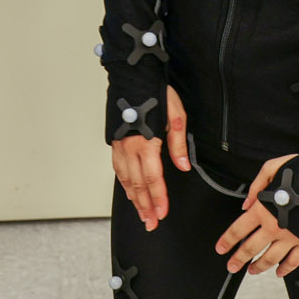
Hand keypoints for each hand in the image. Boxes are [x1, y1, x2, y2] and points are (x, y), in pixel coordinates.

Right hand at [111, 85, 189, 231]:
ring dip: (134, 199)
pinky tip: (129, 192)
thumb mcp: (175, 114)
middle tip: (151, 224)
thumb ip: (178, 143)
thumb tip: (183, 166)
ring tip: (142, 214)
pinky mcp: (115, 141)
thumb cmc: (155, 91)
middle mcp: (129, 147)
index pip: (153, 178)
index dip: (158, 198)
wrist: (132, 75)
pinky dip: (124, 184)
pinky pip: (117, 169)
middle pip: (137, 184)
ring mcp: (120, 145)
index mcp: (146, 142)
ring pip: (125, 179)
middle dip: (146, 206)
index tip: (162, 213)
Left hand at [216, 154, 298, 276]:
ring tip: (252, 270)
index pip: (238, 230)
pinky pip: (294, 261)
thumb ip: (255, 186)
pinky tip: (279, 271)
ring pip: (270, 258)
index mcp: (263, 209)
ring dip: (259, 266)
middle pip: (250, 248)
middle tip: (231, 266)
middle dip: (238, 259)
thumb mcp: (272, 168)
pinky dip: (286, 269)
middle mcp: (275, 226)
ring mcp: (291, 237)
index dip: (227, 241)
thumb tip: (246, 204)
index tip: (221, 249)